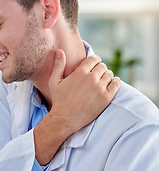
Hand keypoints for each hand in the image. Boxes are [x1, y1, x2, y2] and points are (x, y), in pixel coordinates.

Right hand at [34, 49, 119, 164]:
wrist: (66, 118)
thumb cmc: (59, 99)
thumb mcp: (54, 81)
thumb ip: (58, 65)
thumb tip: (59, 51)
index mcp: (80, 72)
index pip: (94, 59)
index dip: (94, 61)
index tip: (94, 64)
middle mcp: (91, 78)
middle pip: (102, 66)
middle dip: (100, 68)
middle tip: (97, 74)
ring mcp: (100, 88)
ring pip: (109, 74)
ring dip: (106, 75)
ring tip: (102, 80)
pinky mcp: (106, 97)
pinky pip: (116, 84)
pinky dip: (115, 82)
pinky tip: (111, 83)